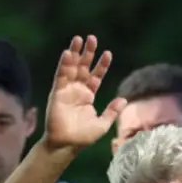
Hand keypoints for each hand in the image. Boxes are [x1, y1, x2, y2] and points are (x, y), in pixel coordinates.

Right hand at [41, 35, 126, 151]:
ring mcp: (66, 91)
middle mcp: (77, 90)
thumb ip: (112, 111)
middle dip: (87, 53)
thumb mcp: (103, 124)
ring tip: (78, 39)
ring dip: (74, 54)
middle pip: (83, 67)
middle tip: (91, 38)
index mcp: (87, 95)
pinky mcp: (57, 93)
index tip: (107, 53)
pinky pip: (61, 76)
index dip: (101, 65)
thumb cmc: (83, 137)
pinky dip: (64, 65)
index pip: (95, 76)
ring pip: (71, 68)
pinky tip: (67, 53)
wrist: (67, 144)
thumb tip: (124, 99)